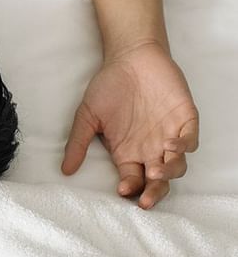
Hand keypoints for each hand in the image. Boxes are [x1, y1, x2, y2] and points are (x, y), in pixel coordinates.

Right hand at [62, 40, 198, 207]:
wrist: (130, 57)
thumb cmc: (108, 86)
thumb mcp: (86, 116)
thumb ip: (78, 142)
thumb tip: (65, 170)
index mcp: (128, 152)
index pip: (133, 180)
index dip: (130, 189)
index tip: (122, 190)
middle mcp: (150, 149)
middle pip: (158, 181)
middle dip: (154, 192)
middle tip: (146, 199)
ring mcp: (169, 135)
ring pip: (177, 165)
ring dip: (169, 173)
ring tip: (157, 171)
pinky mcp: (185, 119)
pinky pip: (191, 139)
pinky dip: (184, 146)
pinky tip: (171, 145)